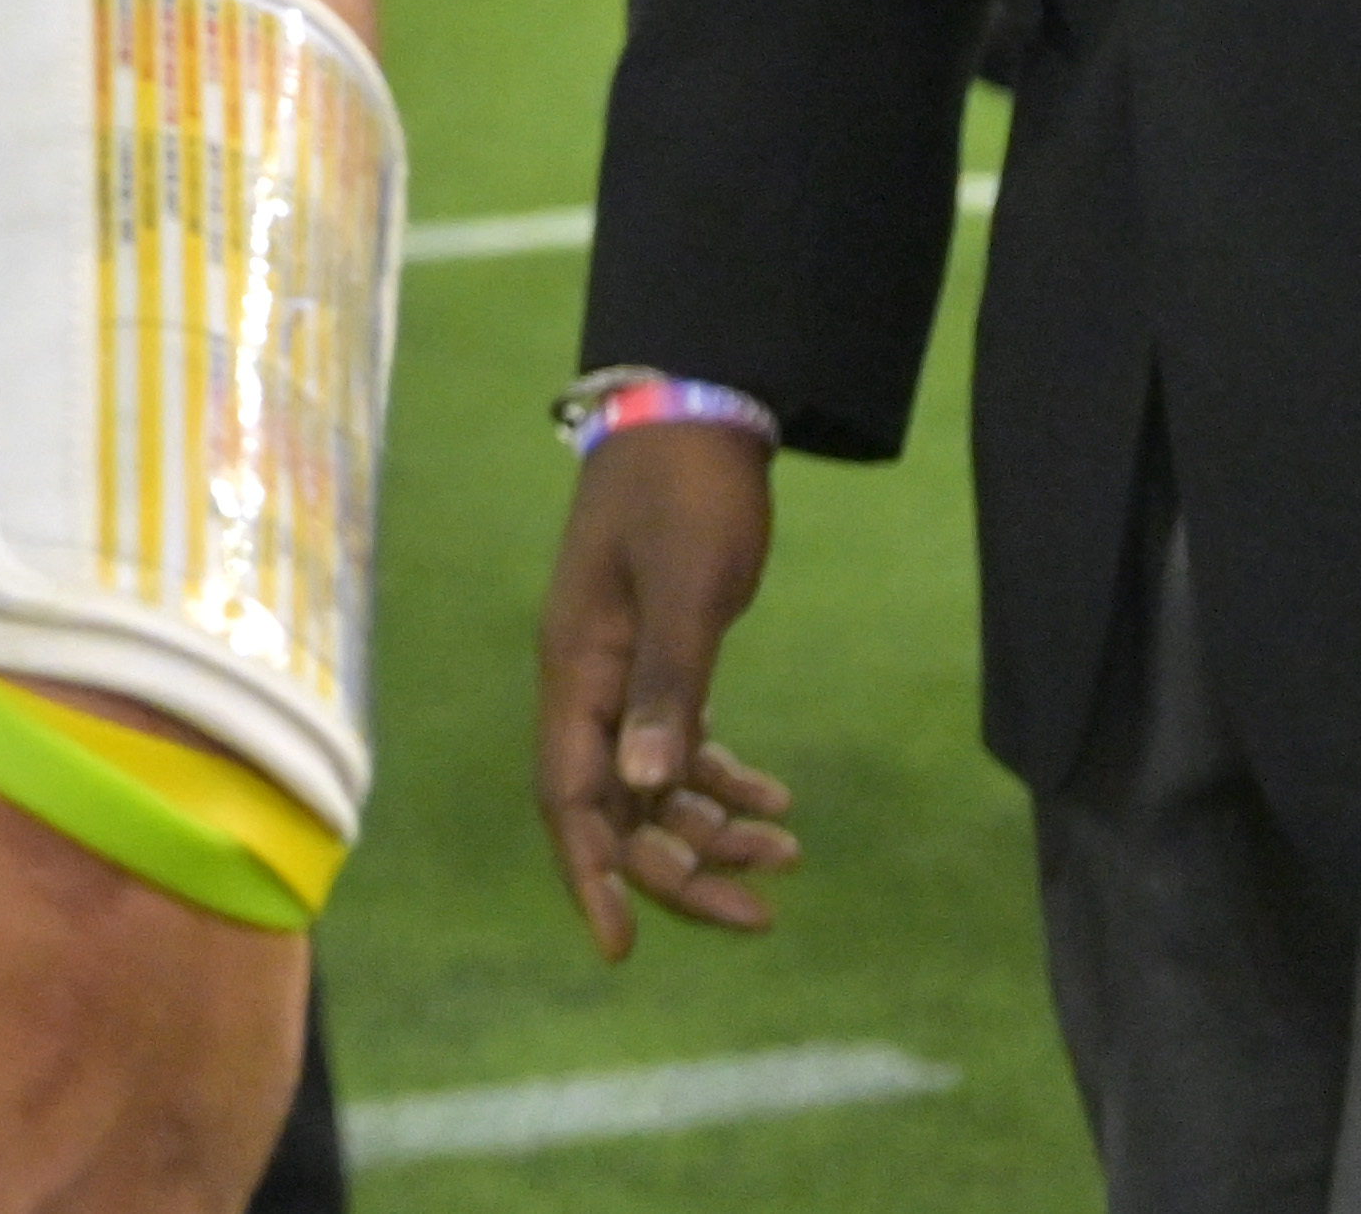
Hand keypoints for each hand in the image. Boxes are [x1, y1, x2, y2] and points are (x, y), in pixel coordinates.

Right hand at [535, 421, 801, 951]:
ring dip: (710, 830)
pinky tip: (775, 799)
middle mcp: (586, 682)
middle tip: (761, 913)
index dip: (593, 873)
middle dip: (678, 870)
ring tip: (791, 854)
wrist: (694, 414)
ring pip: (650, 785)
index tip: (625, 946)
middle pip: (614, 807)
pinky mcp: (656, 657)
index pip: (569, 796)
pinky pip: (675, 747)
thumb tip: (647, 786)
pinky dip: (719, 780)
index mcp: (578, 669)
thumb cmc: (688, 497)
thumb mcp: (690, 589)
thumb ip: (670, 687)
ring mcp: (618, 671)